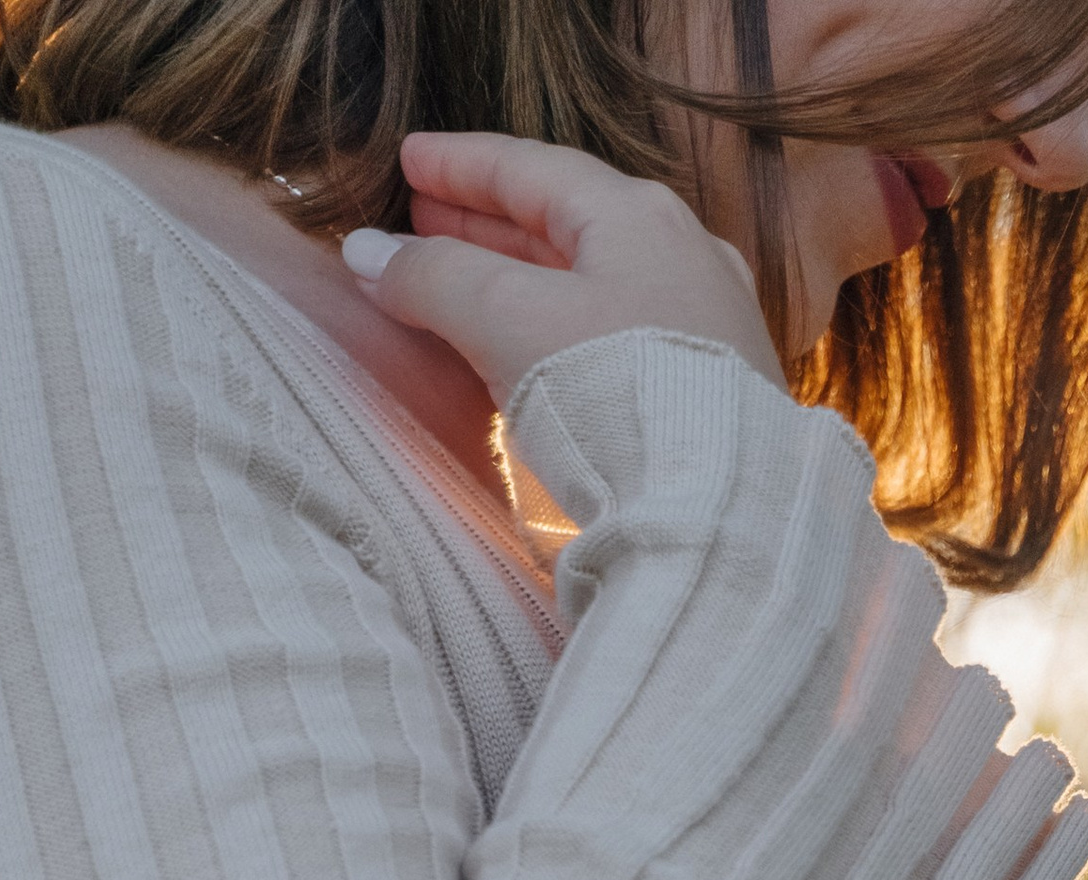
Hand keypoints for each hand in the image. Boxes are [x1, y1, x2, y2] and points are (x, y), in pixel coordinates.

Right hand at [343, 135, 783, 402]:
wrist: (718, 512)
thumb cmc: (615, 394)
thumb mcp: (509, 320)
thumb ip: (436, 279)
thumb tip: (368, 256)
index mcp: (635, 216)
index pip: (532, 169)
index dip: (462, 163)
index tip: (410, 159)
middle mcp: (682, 256)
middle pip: (566, 222)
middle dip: (489, 221)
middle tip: (427, 219)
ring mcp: (706, 324)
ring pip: (597, 280)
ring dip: (525, 276)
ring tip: (466, 282)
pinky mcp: (713, 392)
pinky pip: (623, 333)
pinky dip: (566, 326)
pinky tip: (539, 350)